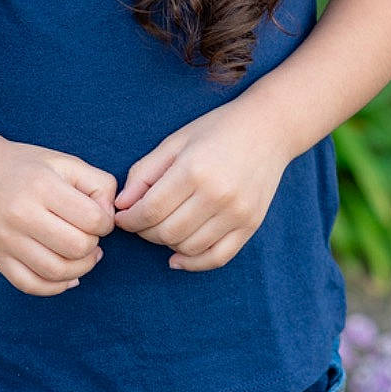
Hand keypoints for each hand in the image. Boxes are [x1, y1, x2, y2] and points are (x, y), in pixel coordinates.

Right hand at [0, 138, 116, 295]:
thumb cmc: (29, 168)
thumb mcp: (67, 163)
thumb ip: (99, 185)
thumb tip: (108, 220)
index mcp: (41, 186)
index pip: (92, 220)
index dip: (106, 224)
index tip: (99, 219)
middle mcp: (20, 214)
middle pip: (76, 248)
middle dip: (93, 246)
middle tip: (89, 236)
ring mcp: (5, 239)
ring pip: (56, 272)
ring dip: (80, 269)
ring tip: (83, 256)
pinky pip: (31, 286)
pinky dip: (55, 287)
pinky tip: (67, 275)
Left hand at [111, 97, 291, 270]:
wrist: (269, 129)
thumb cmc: (216, 130)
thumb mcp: (175, 142)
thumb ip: (144, 173)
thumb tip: (121, 205)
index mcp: (194, 170)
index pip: (151, 210)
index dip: (130, 220)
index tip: (123, 217)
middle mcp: (217, 195)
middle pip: (167, 232)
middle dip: (145, 232)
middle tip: (141, 222)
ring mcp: (237, 213)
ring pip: (188, 247)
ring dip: (167, 244)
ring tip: (162, 229)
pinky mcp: (250, 224)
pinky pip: (217, 257)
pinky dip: (193, 262)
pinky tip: (177, 257)